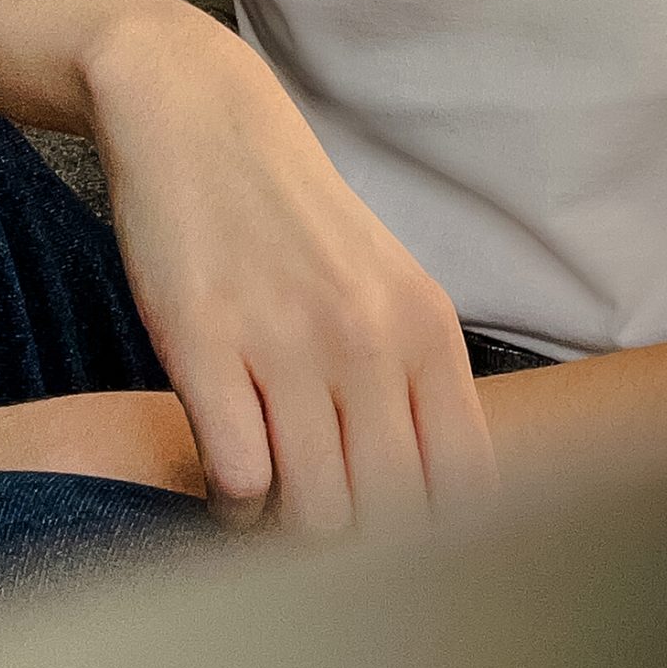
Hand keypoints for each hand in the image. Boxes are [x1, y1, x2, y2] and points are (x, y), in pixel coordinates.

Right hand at [87, 12, 500, 545]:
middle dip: (352, 545)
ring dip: (283, 526)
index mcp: (426, 327)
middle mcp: (368, 336)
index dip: (436, 544)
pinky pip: (238, 477)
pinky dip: (231, 497)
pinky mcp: (202, 343)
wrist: (198, 117)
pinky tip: (226, 460)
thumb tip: (432, 506)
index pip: (467, 486)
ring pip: (312, 513)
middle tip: (318, 517)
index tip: (396, 550)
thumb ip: (415, 383)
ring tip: (270, 488)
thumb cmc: (293, 217)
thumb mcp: (384, 285)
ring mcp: (286, 340)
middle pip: (388, 517)